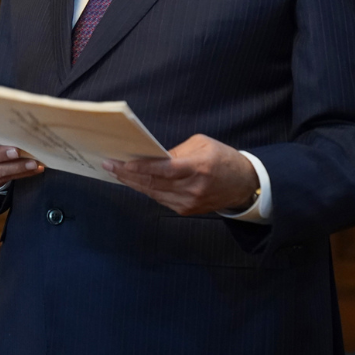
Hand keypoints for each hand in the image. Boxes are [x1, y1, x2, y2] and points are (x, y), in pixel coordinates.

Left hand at [103, 134, 258, 214]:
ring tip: (116, 172)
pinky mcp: (187, 210)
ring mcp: (190, 202)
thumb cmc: (223, 158)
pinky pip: (160, 199)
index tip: (122, 163)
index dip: (141, 168)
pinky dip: (146, 190)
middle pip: (154, 183)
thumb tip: (151, 157)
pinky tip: (133, 182)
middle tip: (110, 165)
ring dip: (133, 183)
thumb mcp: (202, 144)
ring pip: (154, 193)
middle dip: (128, 174)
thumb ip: (176, 151)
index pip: (164, 170)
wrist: (244, 184)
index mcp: (199, 167)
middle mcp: (193, 188)